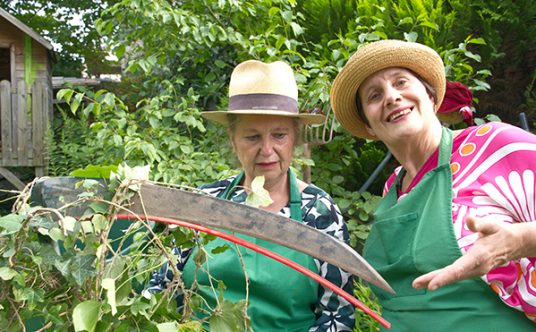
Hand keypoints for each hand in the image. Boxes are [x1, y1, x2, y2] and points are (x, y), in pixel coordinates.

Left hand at [412, 215, 531, 290]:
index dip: (445, 276)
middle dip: (434, 280)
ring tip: (417, 284)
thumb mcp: (492, 225)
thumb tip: (469, 219)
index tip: (432, 284)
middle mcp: (477, 267)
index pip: (459, 268)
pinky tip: (429, 280)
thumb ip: (479, 224)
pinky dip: (442, 278)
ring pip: (453, 277)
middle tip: (415, 284)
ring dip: (435, 280)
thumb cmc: (500, 232)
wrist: (514, 244)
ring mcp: (475, 271)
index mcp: (479, 256)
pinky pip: (455, 275)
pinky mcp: (472, 271)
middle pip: (453, 275)